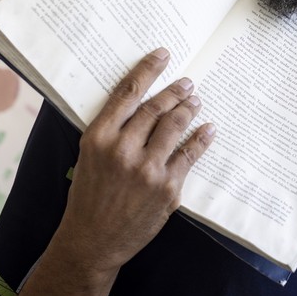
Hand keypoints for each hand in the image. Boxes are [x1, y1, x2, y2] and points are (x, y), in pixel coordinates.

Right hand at [30, 49, 214, 295]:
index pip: (127, 93)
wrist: (93, 240)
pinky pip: (189, 155)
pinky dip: (201, 138)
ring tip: (195, 100)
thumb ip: (111, 130)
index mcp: (98, 137)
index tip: (163, 55)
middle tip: (187, 83)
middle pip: (155, 107)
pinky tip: (207, 129)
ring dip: (188, 109)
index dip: (147, 70)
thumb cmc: (88, 196)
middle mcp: (122, 149)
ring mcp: (146, 169)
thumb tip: (140, 103)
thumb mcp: (88, 156)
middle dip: (175, 91)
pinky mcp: (167, 188)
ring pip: (174, 126)